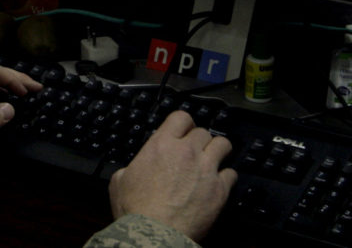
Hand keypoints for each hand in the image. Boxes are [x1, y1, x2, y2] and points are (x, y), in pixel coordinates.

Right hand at [108, 110, 236, 241]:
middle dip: (200, 141)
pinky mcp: (220, 189)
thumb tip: (135, 169)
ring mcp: (206, 169)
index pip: (181, 117)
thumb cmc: (134, 209)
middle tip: (195, 152)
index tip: (183, 133)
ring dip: (218, 151)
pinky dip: (226, 178)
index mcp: (161, 145)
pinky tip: (218, 184)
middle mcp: (187, 151)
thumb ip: (131, 167)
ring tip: (212, 161)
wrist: (154, 234)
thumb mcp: (120, 180)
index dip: (183, 124)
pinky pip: (231, 173)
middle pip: (204, 131)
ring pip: (223, 145)